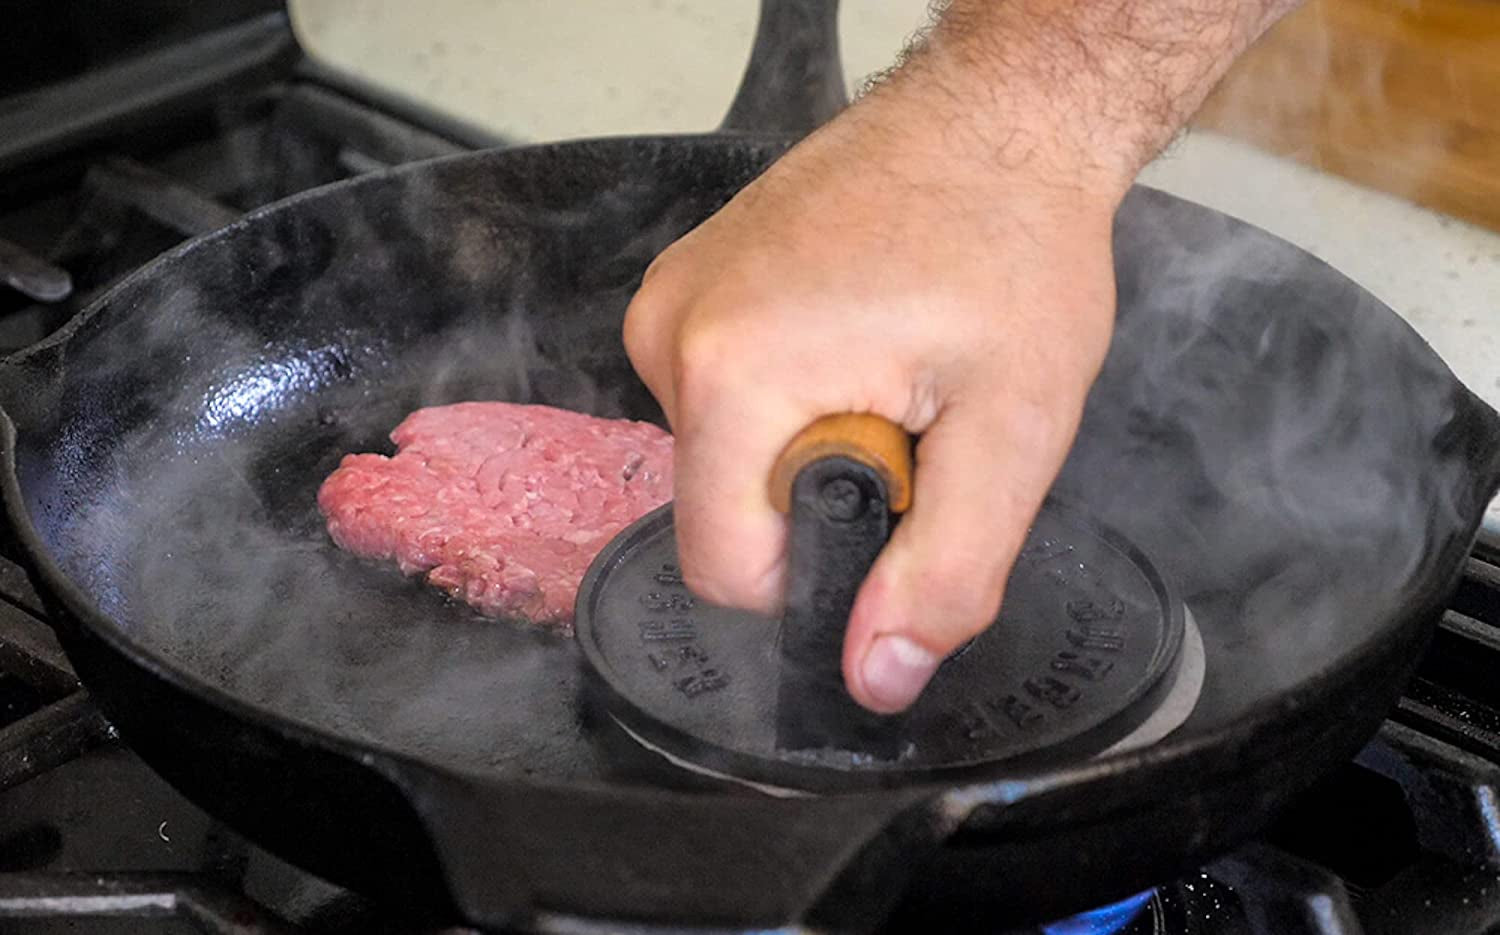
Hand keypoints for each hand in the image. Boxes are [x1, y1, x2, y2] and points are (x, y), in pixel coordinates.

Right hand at [624, 81, 1127, 712]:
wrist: (999, 120)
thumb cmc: (1014, 247)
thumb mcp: (1013, 432)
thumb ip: (946, 572)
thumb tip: (875, 676)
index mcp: (733, 375)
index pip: (725, 570)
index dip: (817, 572)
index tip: (890, 489)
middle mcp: (671, 333)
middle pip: (725, 511)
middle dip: (819, 493)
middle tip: (904, 408)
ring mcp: (670, 299)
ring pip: (722, 459)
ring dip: (805, 442)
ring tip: (885, 362)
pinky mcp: (685, 283)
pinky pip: (719, 399)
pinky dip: (786, 396)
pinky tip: (853, 336)